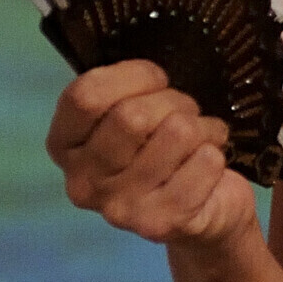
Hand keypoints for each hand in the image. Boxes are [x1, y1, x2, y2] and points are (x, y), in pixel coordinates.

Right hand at [47, 60, 258, 252]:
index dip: (131, 75)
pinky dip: (217, 153)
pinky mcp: (161, 223)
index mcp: (65, 146)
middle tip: (186, 113)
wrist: (203, 213)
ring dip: (202, 127)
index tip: (158, 78)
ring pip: (176, 133)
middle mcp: (82, 183)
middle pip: (132, 115)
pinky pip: (205, 161)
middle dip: (175, 102)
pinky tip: (209, 165)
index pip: (85, 95)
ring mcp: (119, 209)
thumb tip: (148, 58)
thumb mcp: (132, 114)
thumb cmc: (164, 149)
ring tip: (201, 140)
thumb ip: (123, 90)